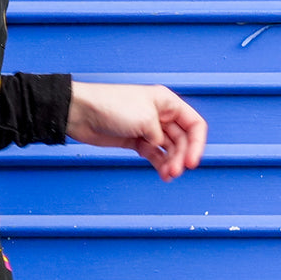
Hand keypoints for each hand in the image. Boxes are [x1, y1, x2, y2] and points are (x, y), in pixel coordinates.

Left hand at [66, 81, 206, 180]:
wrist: (82, 113)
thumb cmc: (112, 107)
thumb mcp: (145, 120)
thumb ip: (160, 136)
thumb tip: (161, 147)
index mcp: (167, 103)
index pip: (194, 124)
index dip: (198, 144)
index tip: (192, 162)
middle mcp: (161, 115)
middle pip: (183, 139)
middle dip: (181, 157)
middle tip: (176, 171)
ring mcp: (148, 129)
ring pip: (169, 149)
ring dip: (171, 163)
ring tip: (169, 176)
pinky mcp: (136, 141)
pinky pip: (154, 155)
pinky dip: (160, 165)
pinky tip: (163, 175)